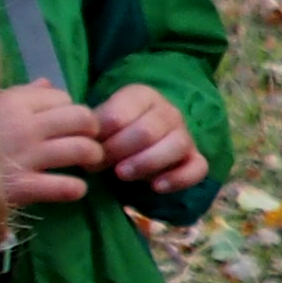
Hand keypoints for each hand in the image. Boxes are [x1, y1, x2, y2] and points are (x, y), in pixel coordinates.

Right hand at [0, 79, 105, 206]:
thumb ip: (23, 95)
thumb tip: (48, 83)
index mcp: (13, 102)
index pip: (64, 98)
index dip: (69, 111)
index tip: (63, 124)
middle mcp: (22, 125)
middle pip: (82, 118)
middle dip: (91, 130)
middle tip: (86, 141)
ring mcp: (24, 156)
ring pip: (82, 149)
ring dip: (92, 157)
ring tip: (86, 164)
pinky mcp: (22, 187)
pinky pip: (66, 187)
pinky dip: (76, 188)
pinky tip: (72, 188)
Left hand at [89, 83, 207, 192]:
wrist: (139, 140)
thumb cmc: (115, 132)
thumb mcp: (101, 122)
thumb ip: (93, 129)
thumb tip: (84, 145)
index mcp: (142, 96)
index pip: (119, 115)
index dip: (100, 137)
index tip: (87, 151)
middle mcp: (168, 111)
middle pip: (147, 131)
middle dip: (119, 151)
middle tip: (99, 166)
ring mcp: (185, 135)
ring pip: (176, 145)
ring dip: (145, 163)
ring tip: (121, 174)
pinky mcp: (195, 158)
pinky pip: (197, 167)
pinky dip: (178, 179)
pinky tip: (156, 187)